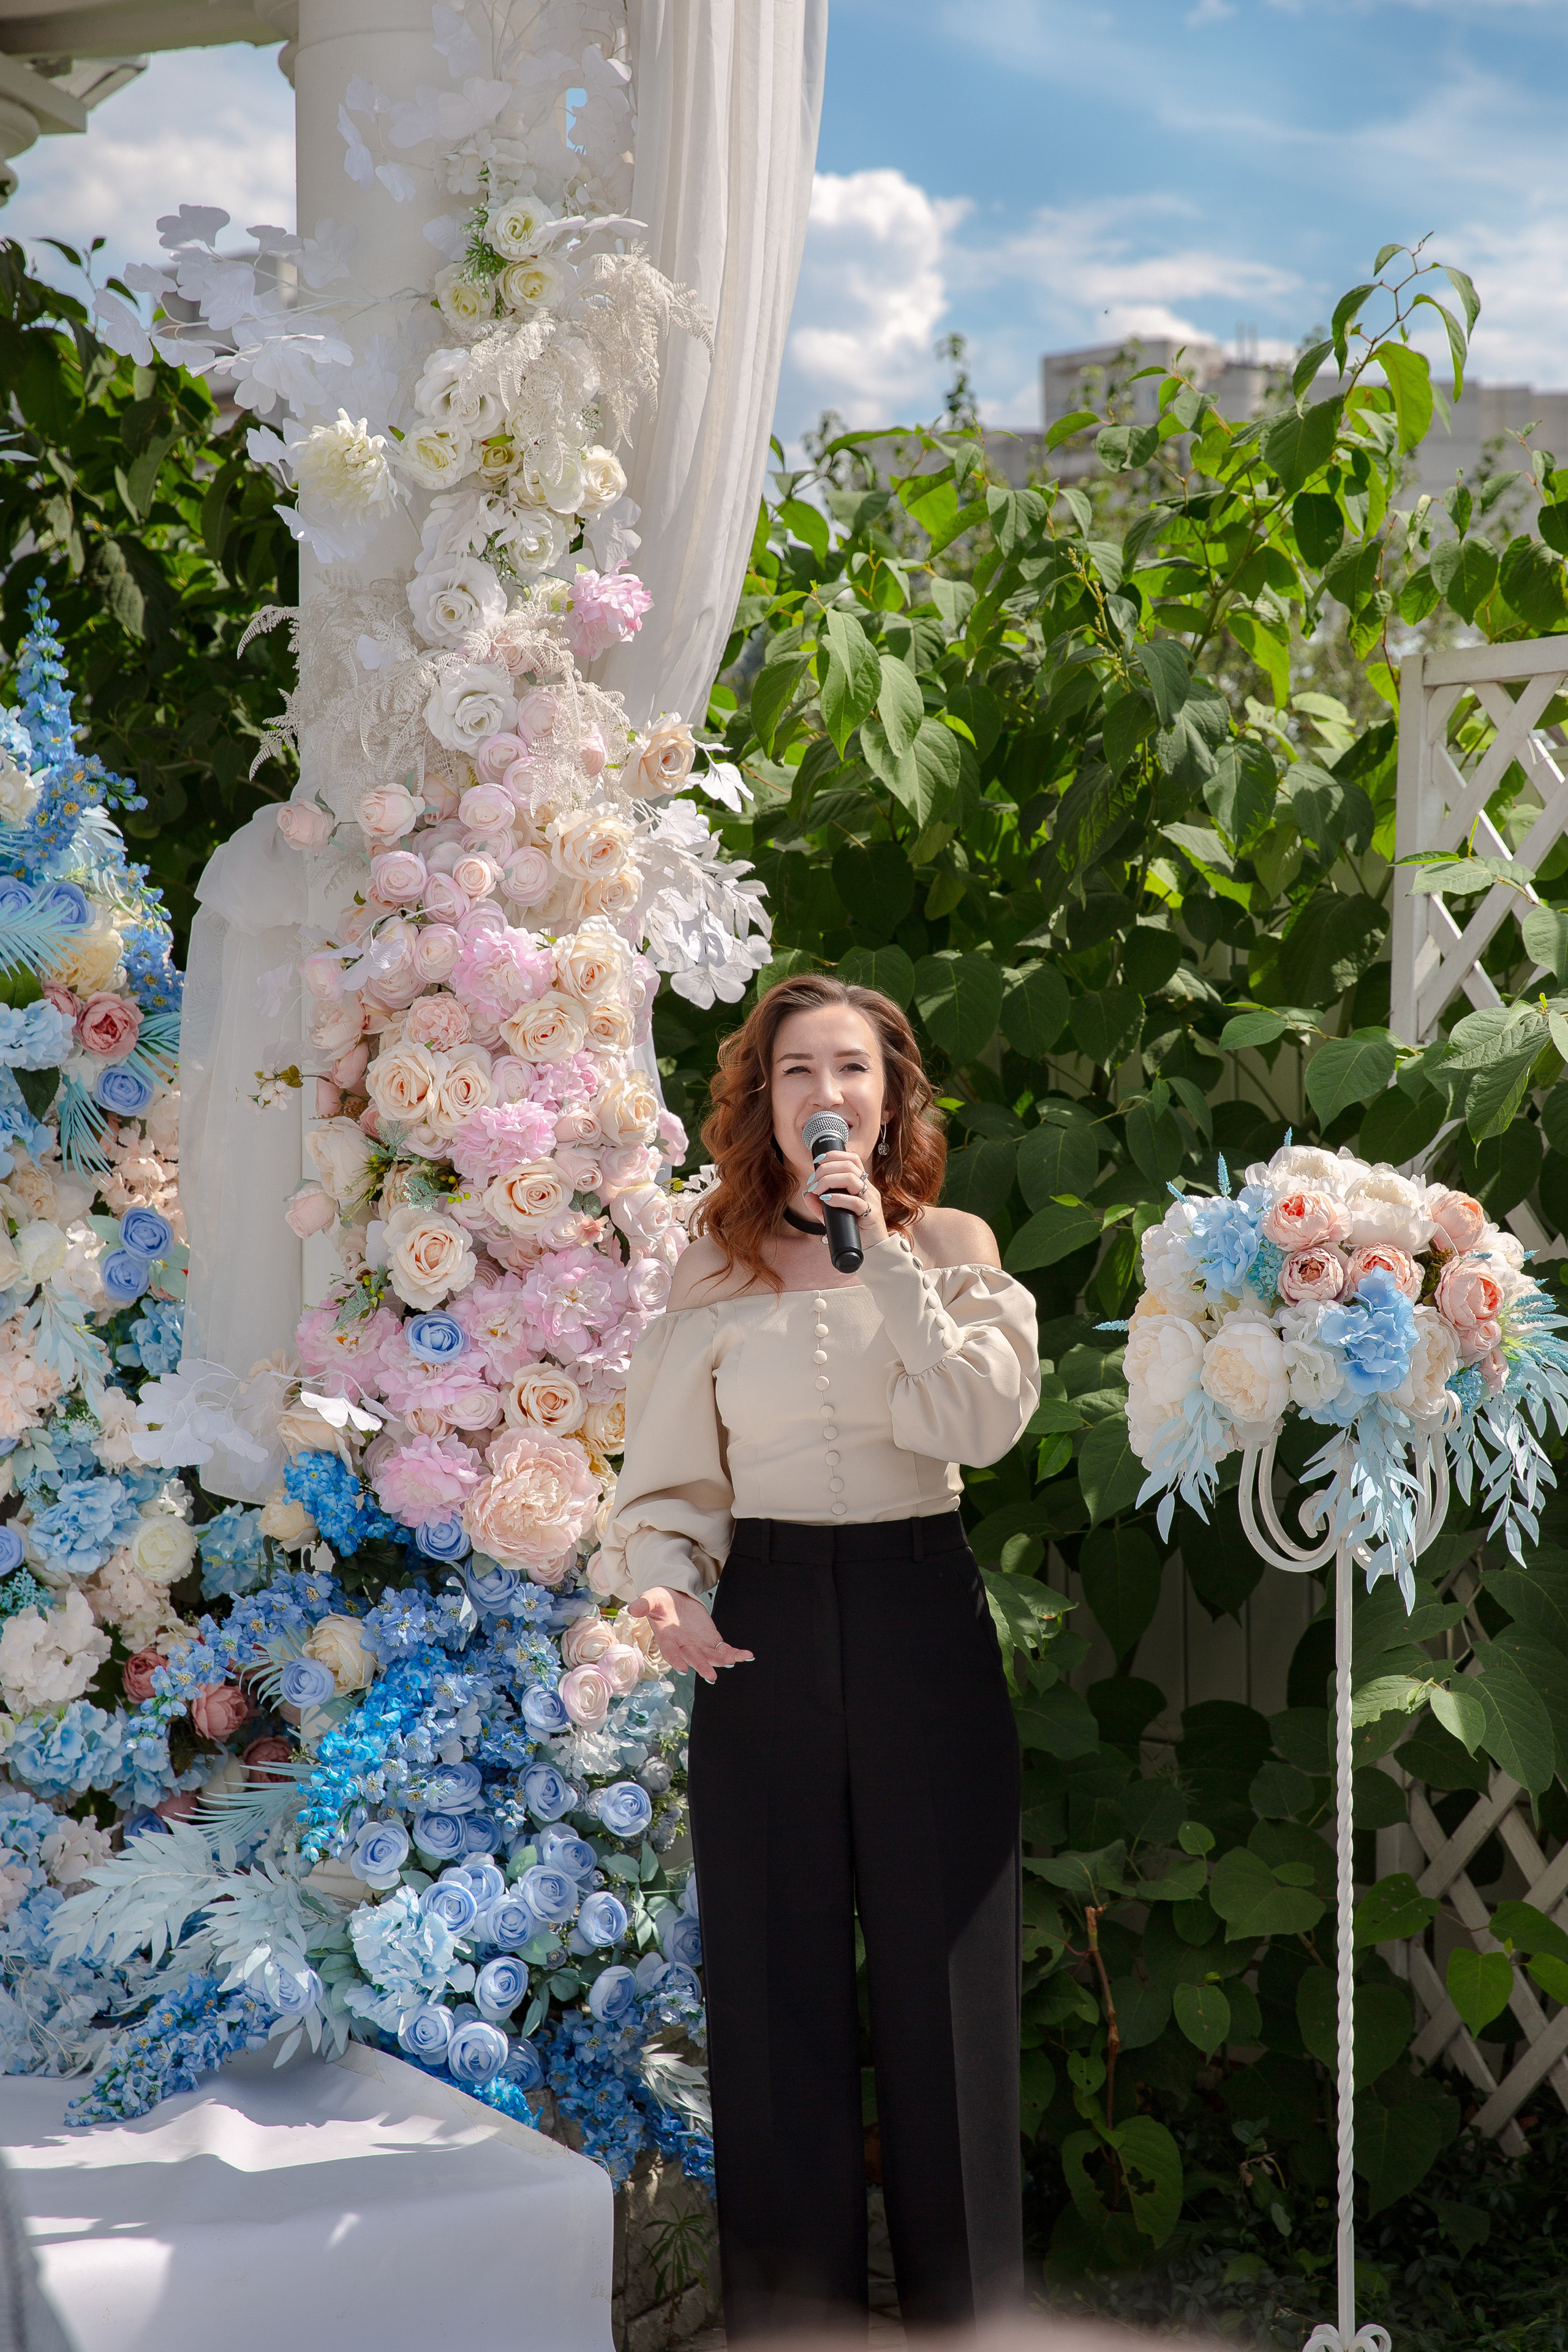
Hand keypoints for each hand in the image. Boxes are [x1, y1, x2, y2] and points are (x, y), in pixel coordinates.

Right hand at [630, 1586, 753, 1682]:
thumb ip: (643, 1604)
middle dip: (703, 1666)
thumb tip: (632, 1608)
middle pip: (694, 1658)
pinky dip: (735, 1653)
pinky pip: (724, 1649)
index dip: (675, 1660)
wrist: (675, 1598)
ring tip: (732, 1661)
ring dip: (722, 1660)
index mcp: (667, 1638)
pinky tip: (746, 1656)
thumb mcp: (651, 1599)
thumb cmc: (660, 1601)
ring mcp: (699, 1645)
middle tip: (711, 1676)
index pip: (670, 1652)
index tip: (682, 1668)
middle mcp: (683, 1646)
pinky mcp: (711, 1639)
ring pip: (711, 1656)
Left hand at [805, 1147, 887, 1246]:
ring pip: (852, 1178)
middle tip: (812, 1182)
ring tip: (817, 1191)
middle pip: (849, 1165)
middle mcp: (867, 1188)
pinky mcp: (871, 1214)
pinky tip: (826, 1200)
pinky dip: (838, 1198)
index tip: (817, 1161)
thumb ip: (819, 1206)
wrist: (873, 1248)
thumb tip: (806, 1195)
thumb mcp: (833, 1215)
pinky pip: (855, 1202)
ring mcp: (871, 1200)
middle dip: (825, 1169)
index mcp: (862, 1184)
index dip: (834, 1155)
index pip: (852, 1159)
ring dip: (829, 1181)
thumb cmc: (854, 1228)